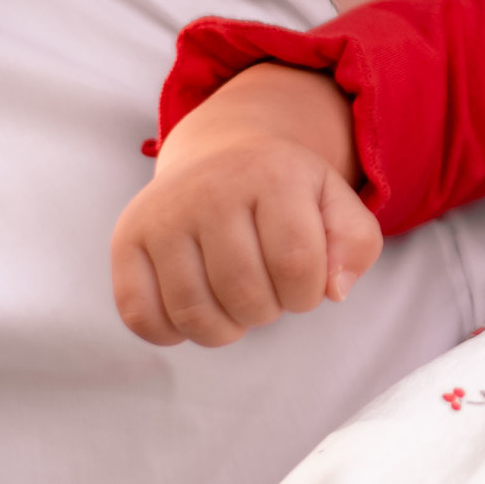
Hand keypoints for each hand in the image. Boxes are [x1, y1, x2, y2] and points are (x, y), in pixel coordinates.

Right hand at [109, 62, 379, 346]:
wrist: (221, 151)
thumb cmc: (285, 188)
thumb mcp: (335, 200)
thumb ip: (357, 243)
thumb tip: (335, 292)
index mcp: (272, 173)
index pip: (298, 265)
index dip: (308, 294)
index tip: (305, 284)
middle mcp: (211, 188)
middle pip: (245, 293)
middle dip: (268, 311)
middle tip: (268, 291)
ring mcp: (162, 214)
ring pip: (193, 312)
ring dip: (225, 329)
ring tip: (236, 303)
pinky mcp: (127, 240)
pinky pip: (141, 316)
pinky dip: (173, 332)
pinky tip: (196, 310)